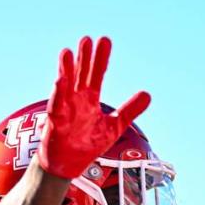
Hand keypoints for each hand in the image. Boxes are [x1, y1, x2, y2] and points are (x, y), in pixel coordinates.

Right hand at [38, 36, 150, 179]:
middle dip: (84, 58)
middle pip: (81, 75)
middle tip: (87, 39)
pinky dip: (58, 93)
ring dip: (66, 69)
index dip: (101, 59)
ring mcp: (65, 109)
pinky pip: (57, 106)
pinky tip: (60, 79)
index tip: (105, 40)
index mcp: (90, 99)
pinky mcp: (56, 122)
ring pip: (66, 86)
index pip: (97, 75)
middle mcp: (76, 100)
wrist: (68, 165)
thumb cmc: (87, 144)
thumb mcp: (114, 126)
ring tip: (68, 52)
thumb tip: (148, 94)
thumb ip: (130, 110)